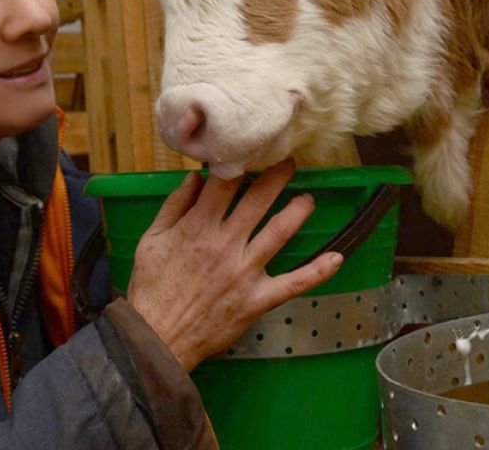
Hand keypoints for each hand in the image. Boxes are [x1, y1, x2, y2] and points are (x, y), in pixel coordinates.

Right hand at [125, 158, 343, 370]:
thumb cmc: (152, 287)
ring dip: (298, 211)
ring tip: (308, 199)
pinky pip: (293, 283)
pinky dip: (317, 272)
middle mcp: (225, 245)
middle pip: (259, 200)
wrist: (157, 338)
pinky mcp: (257, 299)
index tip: (252, 151)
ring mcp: (244, 272)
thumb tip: (195, 176)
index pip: (225, 183)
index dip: (241, 162)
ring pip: (279, 233)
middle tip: (290, 162)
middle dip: (278, 177)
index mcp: (198, 227)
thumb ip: (174, 205)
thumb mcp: (152, 239)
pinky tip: (336, 259)